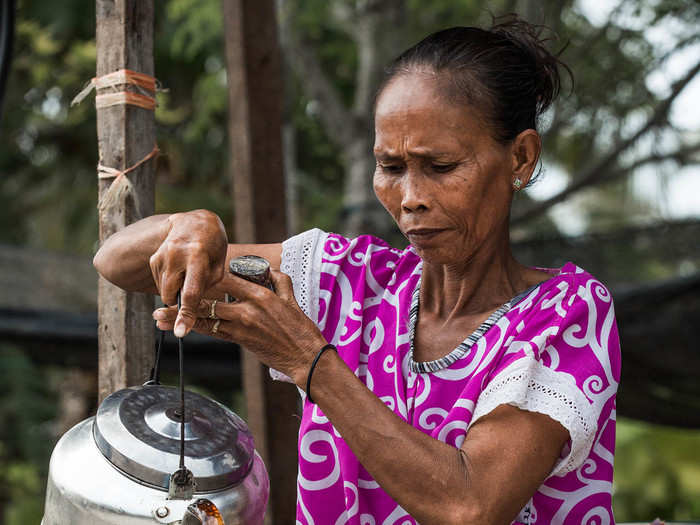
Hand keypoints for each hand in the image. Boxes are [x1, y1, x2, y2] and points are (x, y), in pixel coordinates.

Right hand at [148, 209, 227, 336]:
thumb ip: (205, 287)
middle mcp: (176, 256)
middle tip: (190, 295)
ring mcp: (161, 256)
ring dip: (176, 292)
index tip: (180, 332)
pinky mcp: (153, 259)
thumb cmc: (212, 248)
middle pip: (172, 295)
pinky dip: (171, 284)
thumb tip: (190, 310)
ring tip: (188, 274)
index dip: (186, 314)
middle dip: (180, 303)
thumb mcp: (218, 266)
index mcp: (197, 256)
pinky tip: (180, 270)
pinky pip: (160, 284)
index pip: (190, 292)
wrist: (194, 223)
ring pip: (165, 292)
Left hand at [152, 270, 326, 385]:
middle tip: (161, 302)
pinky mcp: (240, 341)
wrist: (305, 357)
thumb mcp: (292, 298)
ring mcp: (241, 326)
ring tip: (160, 318)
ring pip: (204, 319)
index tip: (190, 276)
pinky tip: (181, 329)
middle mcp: (247, 308)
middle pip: (207, 301)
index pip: (225, 279)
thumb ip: (279, 280)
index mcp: (260, 294)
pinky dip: (196, 330)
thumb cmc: (301, 329)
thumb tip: (268, 270)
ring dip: (180, 319)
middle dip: (182, 301)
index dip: (205, 277)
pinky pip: (213, 333)